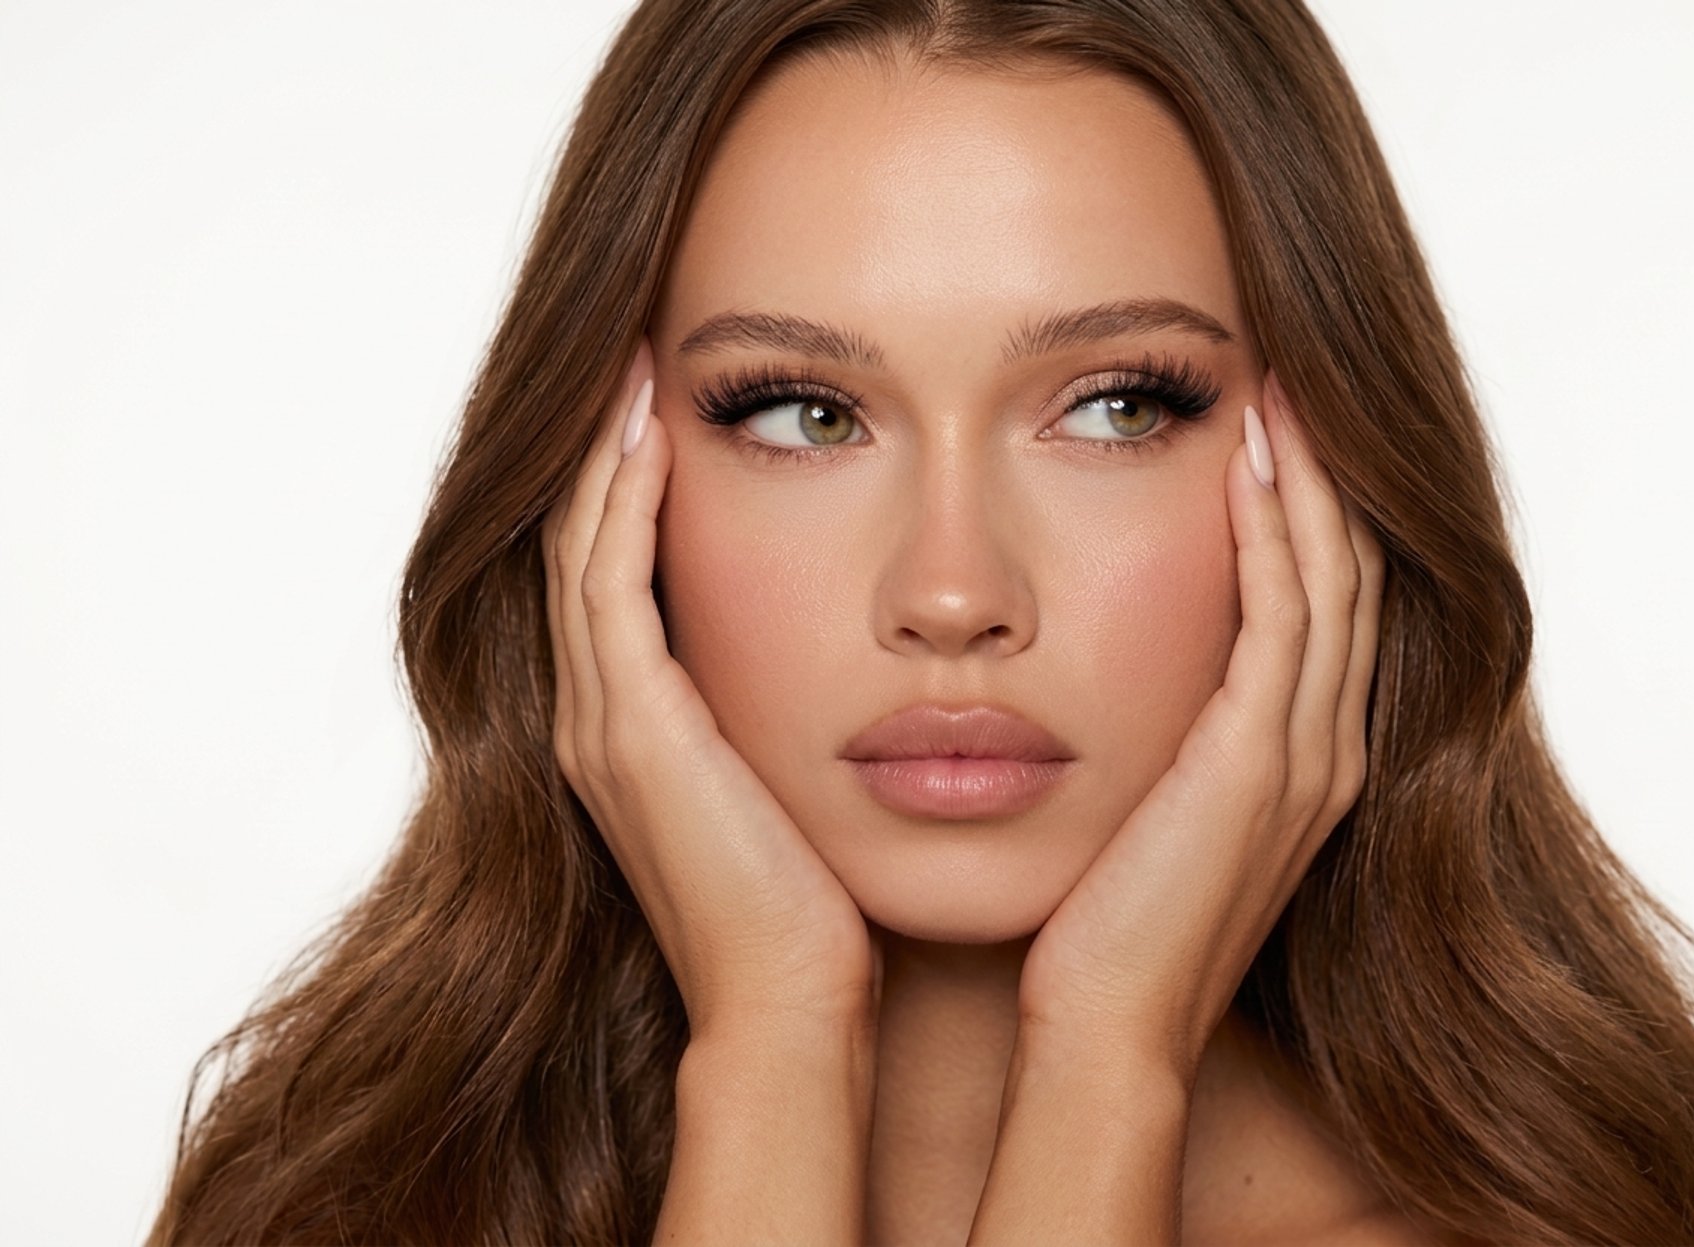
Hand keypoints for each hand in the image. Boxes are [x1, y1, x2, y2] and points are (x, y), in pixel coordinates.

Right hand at [542, 334, 878, 1041]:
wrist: (798, 998)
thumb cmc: (822, 901)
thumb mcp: (798, 778)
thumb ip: (795, 707)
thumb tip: (870, 647)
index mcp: (634, 728)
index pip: (613, 571)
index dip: (627, 483)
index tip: (669, 399)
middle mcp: (597, 718)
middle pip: (578, 545)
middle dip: (602, 449)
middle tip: (634, 353)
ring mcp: (600, 724)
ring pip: (578, 550)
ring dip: (602, 455)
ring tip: (634, 367)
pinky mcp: (628, 730)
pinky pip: (607, 586)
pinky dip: (621, 505)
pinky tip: (653, 433)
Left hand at [1014, 368, 1386, 1078]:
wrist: (1108, 1026)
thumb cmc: (1108, 922)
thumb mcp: (1152, 805)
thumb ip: (1169, 734)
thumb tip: (1117, 665)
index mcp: (1304, 760)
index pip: (1331, 604)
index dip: (1316, 510)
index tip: (1276, 425)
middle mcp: (1326, 751)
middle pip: (1351, 577)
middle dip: (1327, 476)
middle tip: (1292, 380)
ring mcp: (1304, 759)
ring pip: (1331, 583)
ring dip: (1308, 481)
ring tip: (1277, 392)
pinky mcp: (1258, 766)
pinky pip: (1282, 620)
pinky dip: (1273, 536)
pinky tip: (1244, 464)